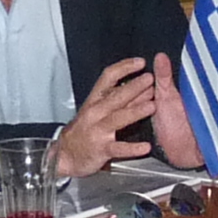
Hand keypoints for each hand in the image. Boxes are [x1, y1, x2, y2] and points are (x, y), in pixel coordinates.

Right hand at [52, 57, 160, 179]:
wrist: (66, 155)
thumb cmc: (83, 130)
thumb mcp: (94, 109)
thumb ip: (114, 97)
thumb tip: (136, 83)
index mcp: (94, 100)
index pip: (108, 77)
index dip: (124, 68)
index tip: (140, 62)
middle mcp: (95, 113)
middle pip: (115, 96)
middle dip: (134, 87)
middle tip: (150, 80)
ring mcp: (98, 131)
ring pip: (117, 118)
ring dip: (135, 111)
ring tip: (152, 106)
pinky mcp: (101, 149)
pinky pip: (118, 148)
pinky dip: (132, 148)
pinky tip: (145, 146)